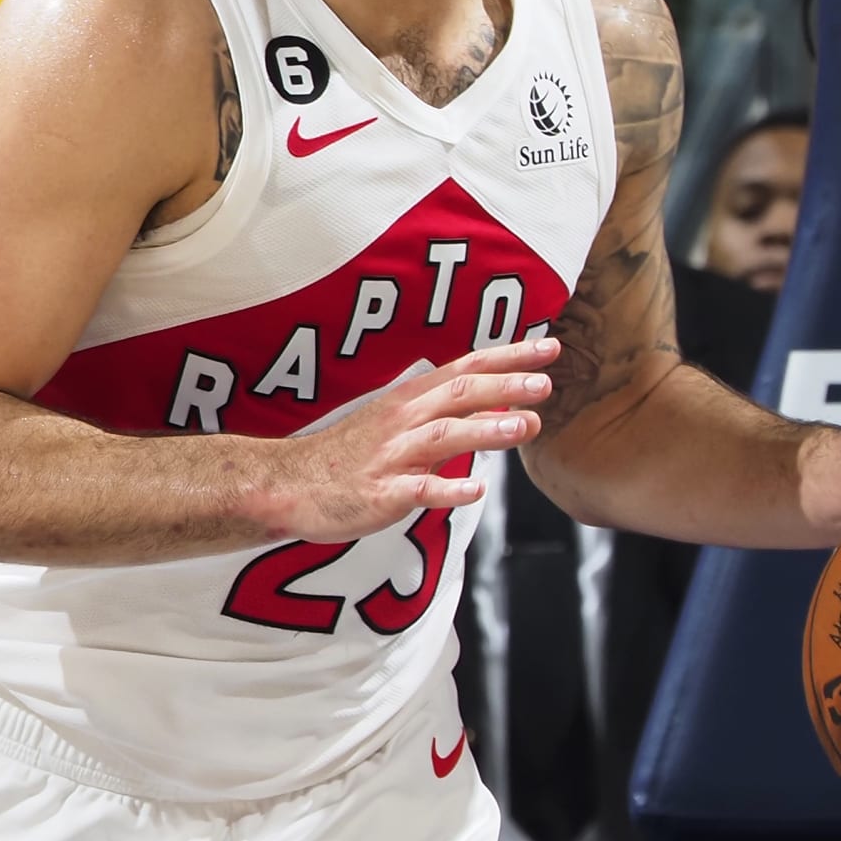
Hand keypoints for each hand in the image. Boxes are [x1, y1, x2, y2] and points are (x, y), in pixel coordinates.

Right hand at [260, 337, 558, 541]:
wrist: (290, 484)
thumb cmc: (350, 455)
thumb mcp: (397, 420)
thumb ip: (444, 411)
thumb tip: (499, 402)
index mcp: (410, 399)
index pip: (467, 368)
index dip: (509, 357)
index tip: (550, 348)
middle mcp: (403, 420)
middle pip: (459, 394)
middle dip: (504, 387)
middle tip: (546, 384)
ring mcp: (392, 456)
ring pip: (444, 435)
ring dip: (486, 428)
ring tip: (526, 426)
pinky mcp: (381, 493)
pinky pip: (417, 490)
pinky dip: (447, 488)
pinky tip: (476, 489)